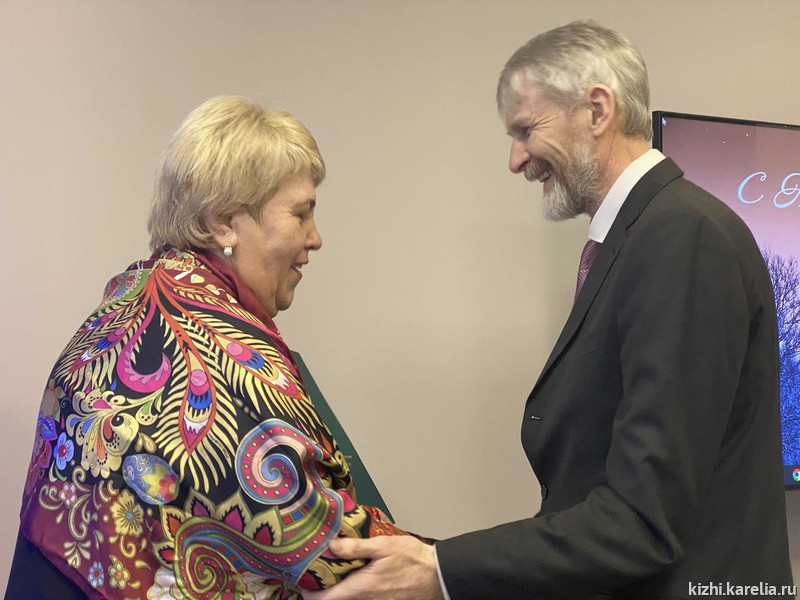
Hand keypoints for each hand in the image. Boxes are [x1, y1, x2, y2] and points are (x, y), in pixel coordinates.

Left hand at [302, 536, 443, 599]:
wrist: (440, 576)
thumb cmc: (415, 560)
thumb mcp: (383, 546)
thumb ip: (355, 547)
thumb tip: (331, 545)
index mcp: (362, 587)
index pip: (325, 598)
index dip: (309, 592)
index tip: (302, 581)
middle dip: (323, 587)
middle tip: (315, 570)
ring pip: (348, 599)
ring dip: (338, 588)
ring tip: (332, 568)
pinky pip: (362, 598)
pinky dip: (352, 588)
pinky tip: (354, 573)